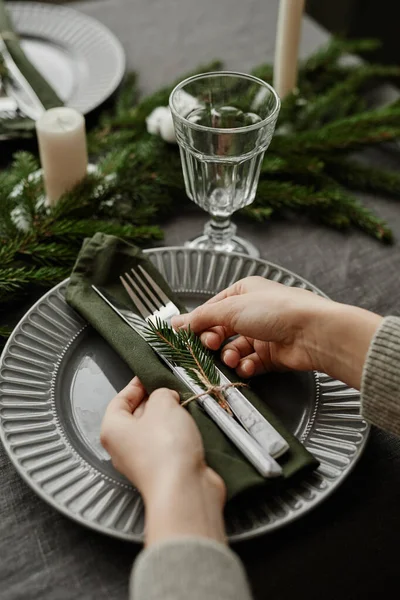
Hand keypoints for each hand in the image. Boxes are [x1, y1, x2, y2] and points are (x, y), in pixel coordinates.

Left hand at [101, 377, 225, 544]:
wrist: (185, 490)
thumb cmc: (165, 447)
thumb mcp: (163, 404)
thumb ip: (162, 393)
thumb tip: (165, 397)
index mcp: (113, 430)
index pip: (119, 400)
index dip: (136, 385)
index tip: (150, 374)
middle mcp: (124, 447)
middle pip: (137, 415)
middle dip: (156, 400)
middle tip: (173, 387)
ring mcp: (144, 461)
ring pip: (156, 430)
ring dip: (171, 417)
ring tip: (186, 404)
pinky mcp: (164, 471)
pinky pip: (169, 445)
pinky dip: (180, 434)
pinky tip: (193, 426)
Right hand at [171, 277, 382, 389]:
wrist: (313, 332)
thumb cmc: (278, 310)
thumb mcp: (231, 309)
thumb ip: (201, 318)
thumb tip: (175, 322)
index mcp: (244, 292)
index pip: (212, 309)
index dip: (199, 323)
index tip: (184, 336)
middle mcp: (253, 312)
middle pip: (221, 330)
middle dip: (214, 341)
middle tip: (212, 346)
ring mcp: (263, 334)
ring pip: (234, 349)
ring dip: (229, 356)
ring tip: (231, 359)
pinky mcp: (271, 355)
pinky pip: (249, 363)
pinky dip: (245, 367)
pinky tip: (246, 367)